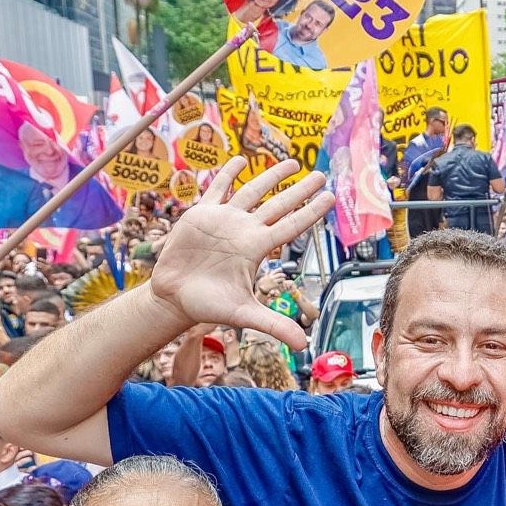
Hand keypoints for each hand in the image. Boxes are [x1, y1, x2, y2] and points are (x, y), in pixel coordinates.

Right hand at [149, 160, 333, 350]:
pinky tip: (240, 160)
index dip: (311, 211)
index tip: (330, 197)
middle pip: (279, 204)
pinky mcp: (201, 214)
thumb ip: (273, 325)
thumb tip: (304, 345)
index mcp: (257, 248)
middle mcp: (245, 231)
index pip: (291, 225)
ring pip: (253, 192)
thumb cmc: (209, 305)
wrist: (174, 297)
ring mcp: (225, 220)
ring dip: (271, 177)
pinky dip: (228, 174)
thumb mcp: (243, 314)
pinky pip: (217, 189)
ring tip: (291, 163)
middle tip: (321, 174)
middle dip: (300, 190)